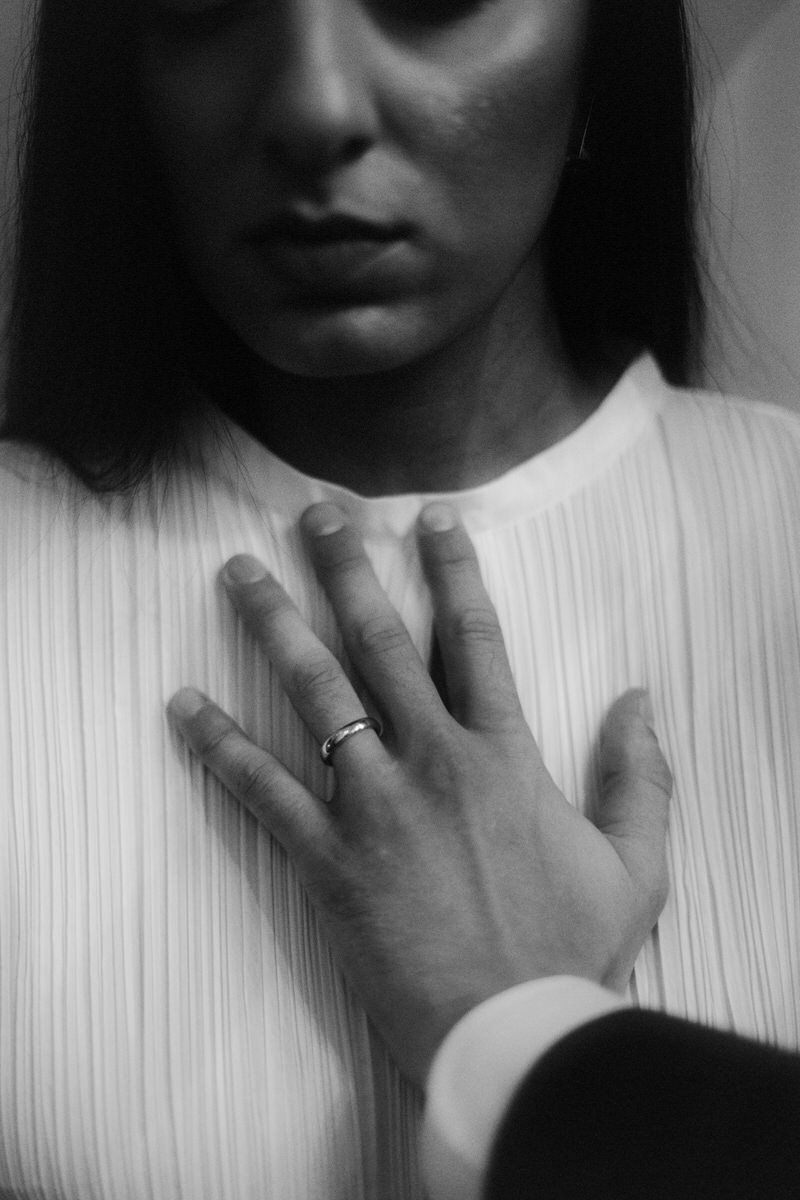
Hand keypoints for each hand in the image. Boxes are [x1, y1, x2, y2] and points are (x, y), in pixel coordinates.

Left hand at [168, 502, 671, 1087]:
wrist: (509, 1034)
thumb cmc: (570, 951)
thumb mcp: (636, 864)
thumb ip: (639, 775)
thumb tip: (639, 699)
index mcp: (504, 756)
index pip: (474, 638)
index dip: (453, 571)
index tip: (429, 518)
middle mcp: (434, 762)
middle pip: (382, 644)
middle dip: (347, 571)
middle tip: (315, 516)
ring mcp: (374, 806)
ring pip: (316, 694)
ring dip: (274, 627)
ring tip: (238, 574)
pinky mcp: (328, 858)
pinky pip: (262, 791)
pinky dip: (218, 747)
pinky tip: (182, 706)